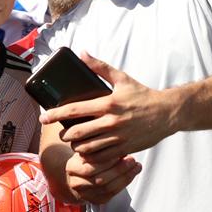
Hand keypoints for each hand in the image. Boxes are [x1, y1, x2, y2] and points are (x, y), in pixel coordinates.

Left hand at [46, 53, 178, 157]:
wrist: (168, 112)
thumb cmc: (143, 95)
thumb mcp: (122, 79)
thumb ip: (100, 67)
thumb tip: (82, 53)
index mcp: (107, 103)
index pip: (74, 110)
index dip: (55, 115)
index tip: (44, 118)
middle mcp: (111, 121)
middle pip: (77, 132)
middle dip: (64, 135)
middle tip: (62, 133)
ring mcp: (118, 137)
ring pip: (87, 147)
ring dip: (76, 146)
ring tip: (75, 142)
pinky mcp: (125, 148)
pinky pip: (102, 158)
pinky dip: (91, 157)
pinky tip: (88, 153)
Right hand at [63, 151, 141, 204]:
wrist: (82, 175)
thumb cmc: (89, 159)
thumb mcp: (90, 150)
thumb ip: (100, 148)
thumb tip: (119, 143)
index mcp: (72, 167)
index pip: (89, 167)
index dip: (106, 161)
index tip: (120, 151)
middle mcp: (75, 183)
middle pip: (99, 179)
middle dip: (118, 169)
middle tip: (132, 160)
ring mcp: (85, 194)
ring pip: (107, 188)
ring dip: (125, 176)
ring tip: (136, 166)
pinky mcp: (96, 201)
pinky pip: (112, 194)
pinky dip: (124, 183)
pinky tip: (132, 174)